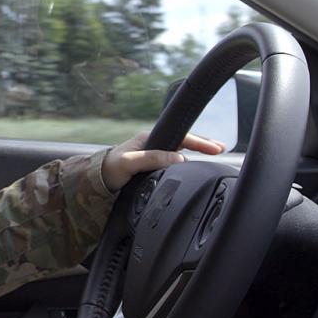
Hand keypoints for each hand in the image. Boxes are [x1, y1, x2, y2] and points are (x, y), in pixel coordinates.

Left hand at [102, 131, 224, 192]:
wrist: (95, 180)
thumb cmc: (110, 169)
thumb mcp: (130, 162)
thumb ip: (153, 159)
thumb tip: (179, 159)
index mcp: (149, 139)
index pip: (181, 137)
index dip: (200, 142)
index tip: (216, 148)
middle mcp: (153, 144)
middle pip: (184, 141)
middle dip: (203, 144)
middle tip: (222, 149)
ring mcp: (152, 154)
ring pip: (181, 149)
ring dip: (197, 151)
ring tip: (214, 154)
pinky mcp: (151, 165)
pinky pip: (174, 159)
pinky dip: (188, 160)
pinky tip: (194, 164)